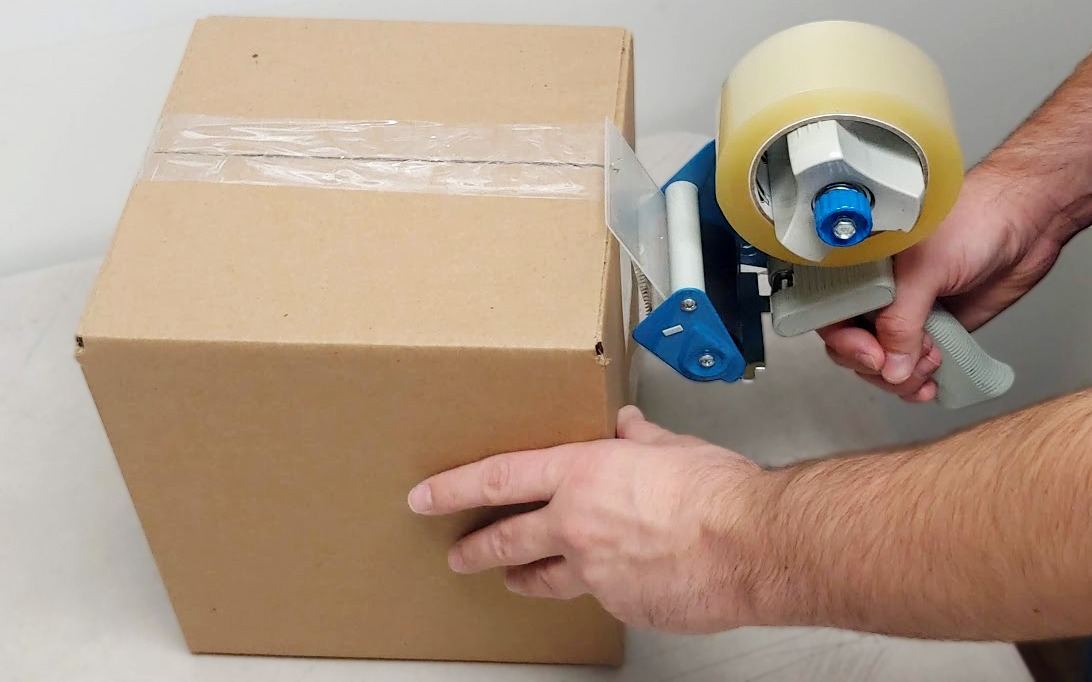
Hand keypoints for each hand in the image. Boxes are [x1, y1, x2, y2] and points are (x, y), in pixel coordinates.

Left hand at [406, 406, 767, 633]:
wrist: (751, 545)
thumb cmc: (716, 492)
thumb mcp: (671, 445)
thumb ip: (640, 438)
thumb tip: (628, 426)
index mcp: (581, 475)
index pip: (498, 480)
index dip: (454, 488)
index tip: (426, 496)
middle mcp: (576, 526)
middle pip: (506, 540)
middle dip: (476, 548)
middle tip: (458, 552)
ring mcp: (596, 572)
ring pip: (544, 579)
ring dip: (524, 577)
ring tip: (513, 580)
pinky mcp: (622, 605)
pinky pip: (601, 596)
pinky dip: (600, 587)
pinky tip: (612, 581)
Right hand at [819, 163, 1067, 401]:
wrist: (1026, 221)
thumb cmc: (971, 223)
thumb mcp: (925, 268)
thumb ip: (902, 319)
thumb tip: (891, 370)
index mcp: (859, 269)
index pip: (829, 315)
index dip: (844, 341)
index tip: (873, 356)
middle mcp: (876, 294)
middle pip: (850, 347)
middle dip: (874, 366)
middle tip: (902, 369)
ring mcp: (904, 316)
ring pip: (879, 364)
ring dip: (898, 379)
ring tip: (929, 369)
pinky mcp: (931, 333)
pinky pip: (910, 368)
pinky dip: (916, 383)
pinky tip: (931, 384)